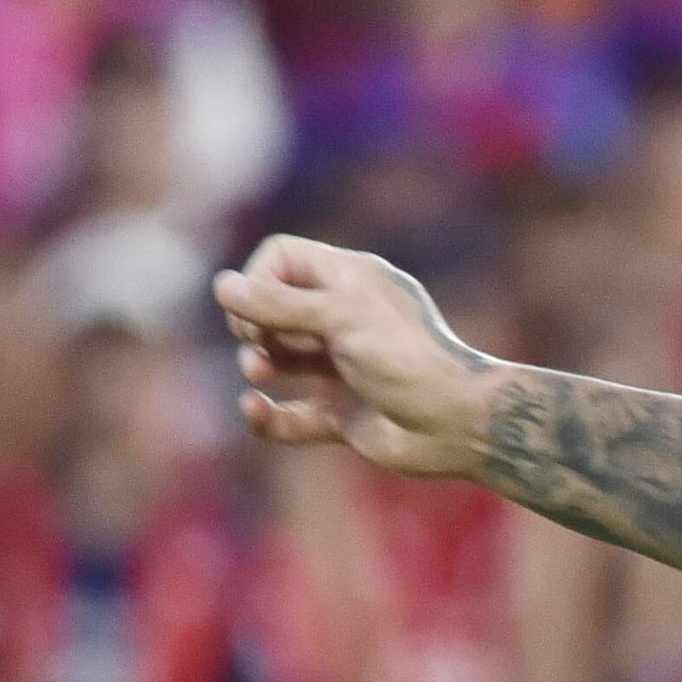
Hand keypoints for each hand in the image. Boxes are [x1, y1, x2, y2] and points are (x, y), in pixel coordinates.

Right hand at [216, 236, 501, 482]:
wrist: (458, 423)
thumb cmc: (408, 359)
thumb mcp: (341, 318)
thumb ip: (279, 303)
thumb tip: (222, 286)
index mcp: (350, 281)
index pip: (281, 258)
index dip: (257, 279)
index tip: (259, 309)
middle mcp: (345, 319)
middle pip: (273, 307)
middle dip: (253, 324)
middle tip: (260, 343)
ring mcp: (343, 367)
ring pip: (278, 359)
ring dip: (257, 364)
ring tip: (261, 373)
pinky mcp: (343, 414)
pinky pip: (291, 416)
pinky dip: (268, 416)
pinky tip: (255, 410)